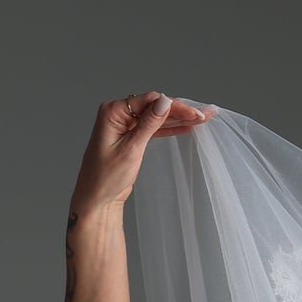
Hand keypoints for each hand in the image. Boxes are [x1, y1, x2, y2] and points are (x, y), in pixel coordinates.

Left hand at [70, 91, 215, 211]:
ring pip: (156, 117)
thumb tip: (165, 101)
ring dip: (178, 119)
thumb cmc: (106, 179)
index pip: (150, 101)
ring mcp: (124, 124)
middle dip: (180, 111)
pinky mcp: (130, 136)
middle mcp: (118, 113)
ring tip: (202, 119)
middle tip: (205, 114)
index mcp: (113, 111)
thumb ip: (148, 124)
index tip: (194, 114)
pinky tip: (187, 127)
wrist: (96, 201)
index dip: (174, 106)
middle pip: (155, 106)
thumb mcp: (131, 150)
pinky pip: (153, 129)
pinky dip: (169, 129)